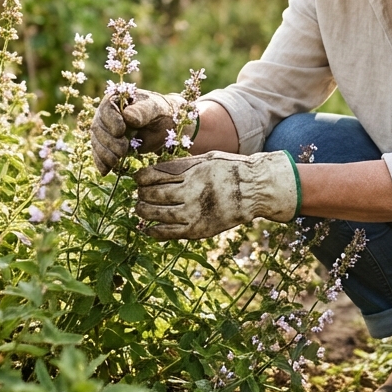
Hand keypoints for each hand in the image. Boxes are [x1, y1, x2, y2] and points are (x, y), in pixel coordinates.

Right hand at [91, 89, 185, 173]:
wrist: (165, 125)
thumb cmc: (161, 112)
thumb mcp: (155, 109)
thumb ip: (142, 111)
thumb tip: (127, 116)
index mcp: (117, 99)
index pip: (106, 108)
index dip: (110, 120)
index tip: (120, 131)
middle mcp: (106, 113)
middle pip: (98, 127)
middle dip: (108, 141)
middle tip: (122, 150)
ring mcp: (105, 130)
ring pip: (96, 141)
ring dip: (104, 153)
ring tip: (115, 162)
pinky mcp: (107, 144)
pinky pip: (99, 153)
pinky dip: (101, 162)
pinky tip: (105, 171)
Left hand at [133, 151, 299, 239]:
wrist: (255, 190)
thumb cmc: (231, 170)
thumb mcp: (207, 158)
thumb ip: (184, 165)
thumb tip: (156, 169)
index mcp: (193, 171)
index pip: (157, 174)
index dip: (142, 176)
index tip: (137, 178)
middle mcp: (192, 192)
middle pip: (155, 193)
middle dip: (142, 193)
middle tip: (139, 193)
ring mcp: (195, 212)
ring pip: (159, 214)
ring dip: (144, 211)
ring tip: (139, 208)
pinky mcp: (199, 230)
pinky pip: (171, 233)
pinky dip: (156, 232)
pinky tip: (148, 229)